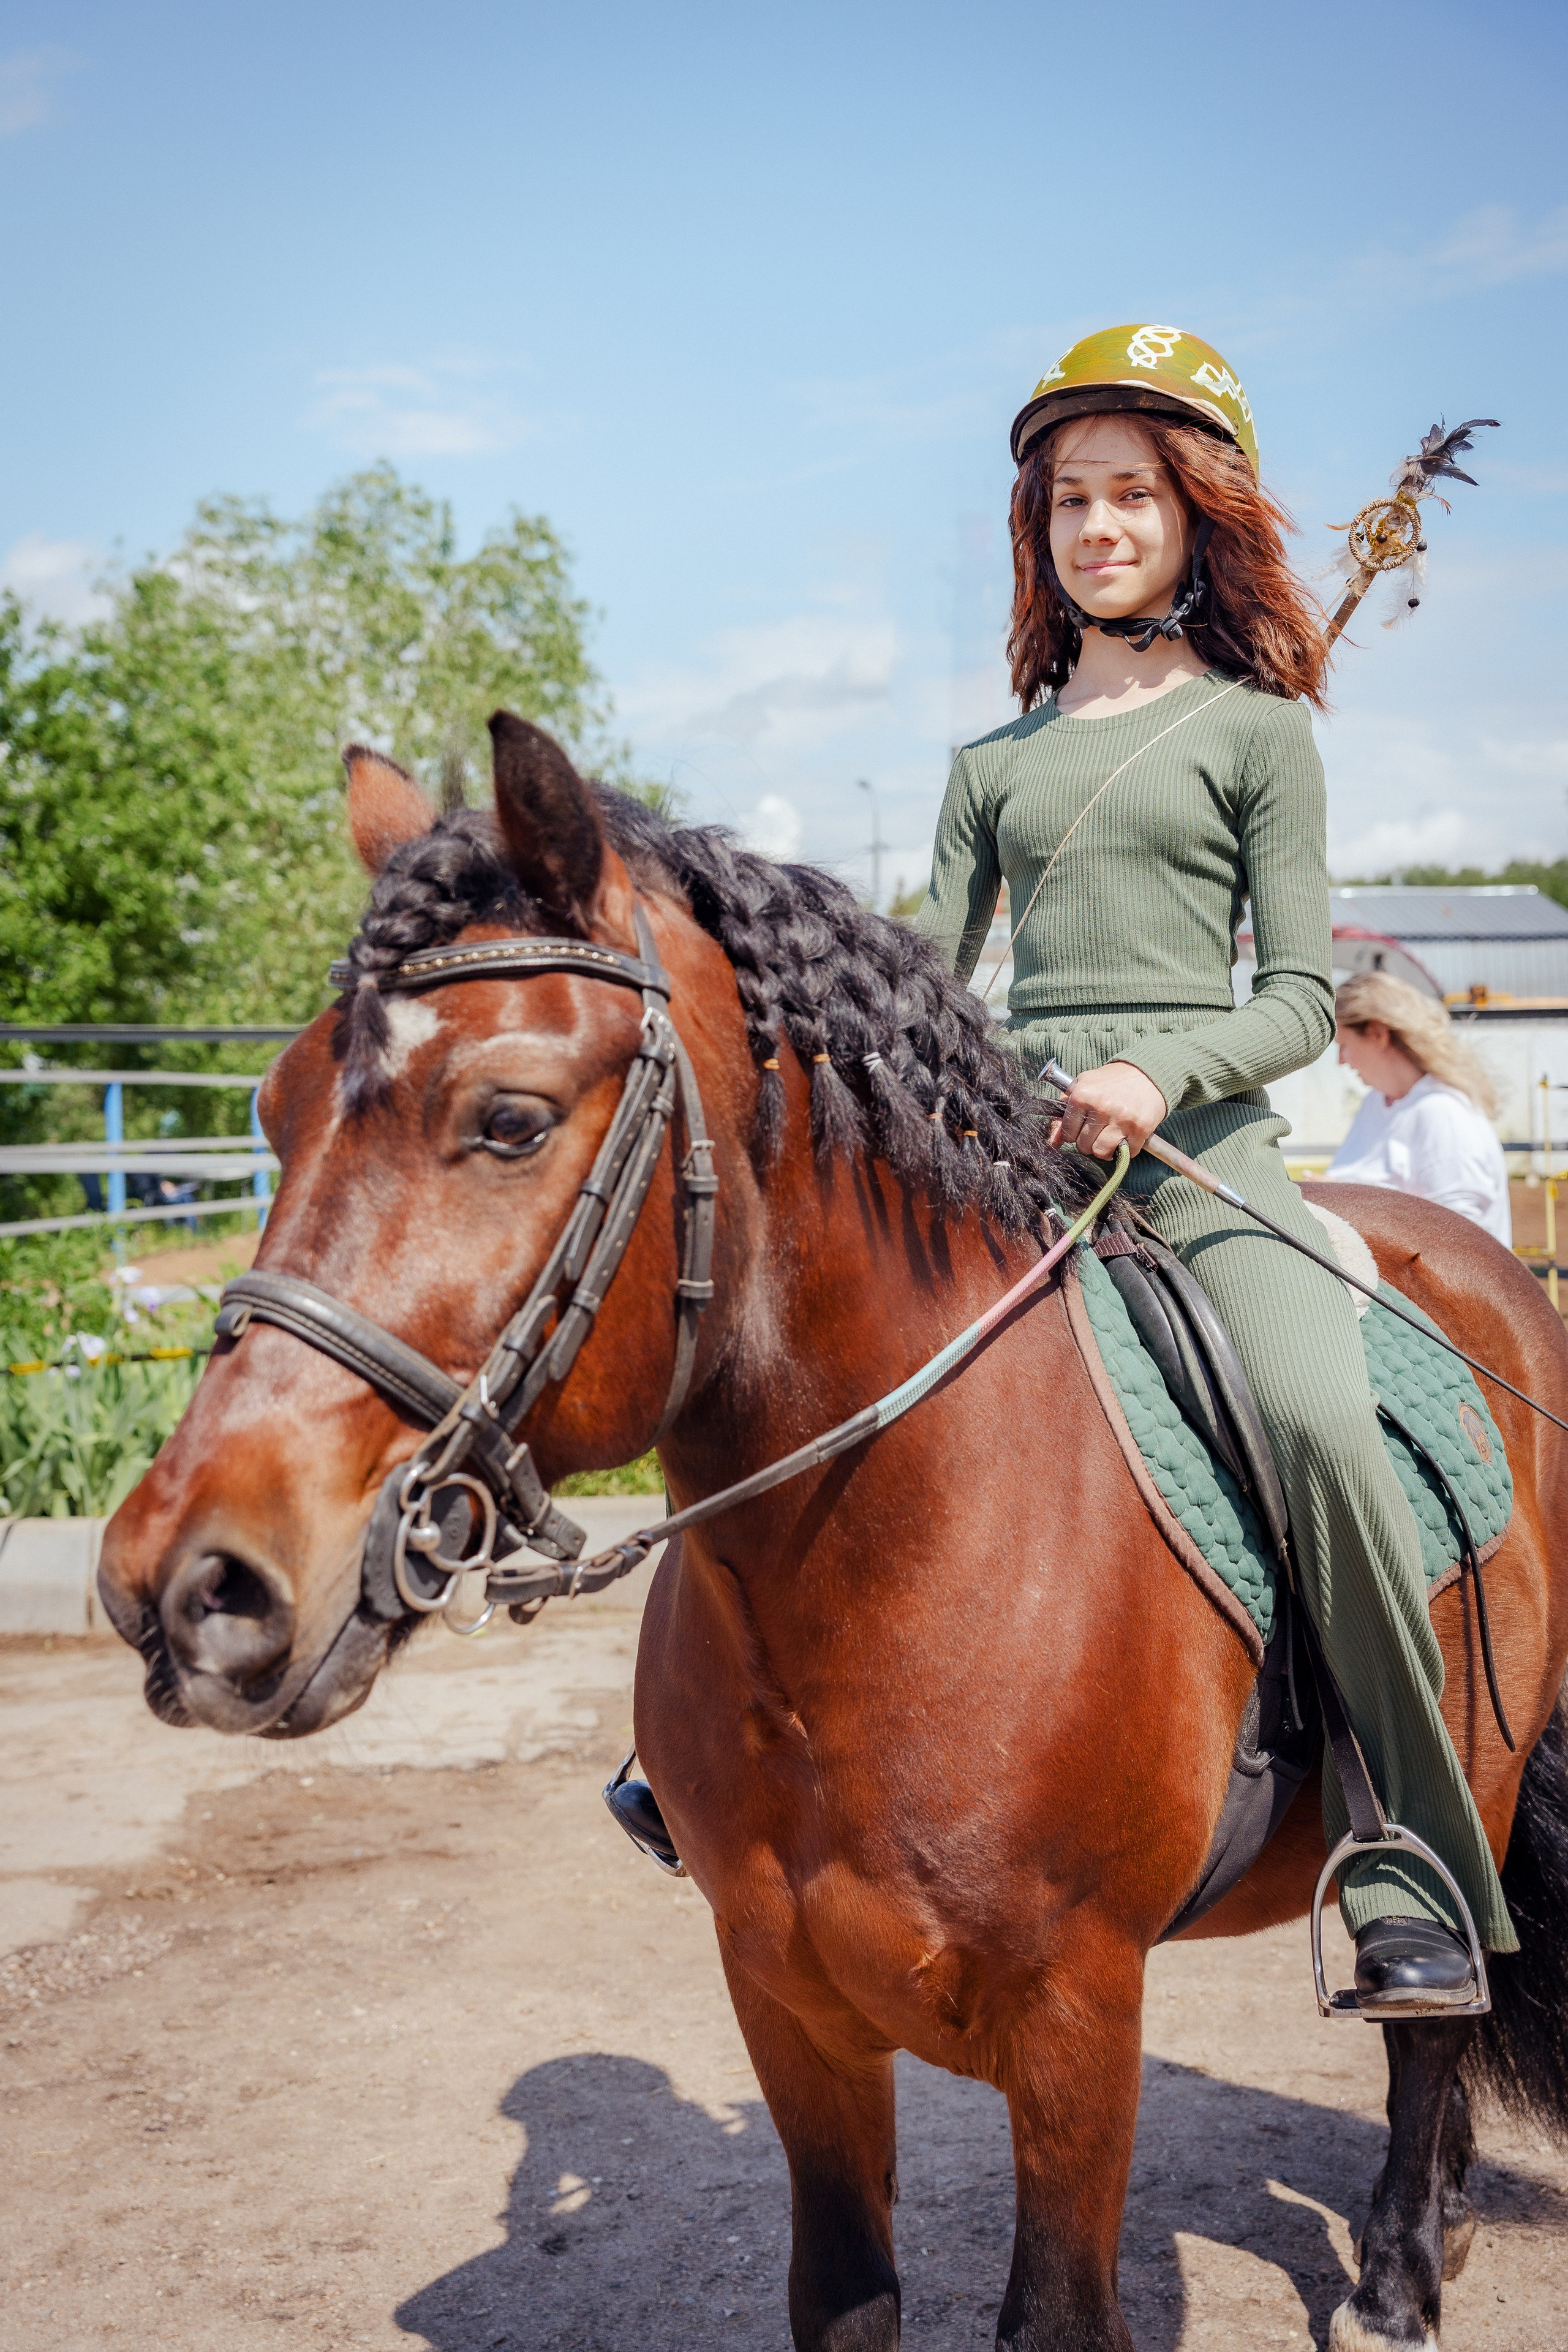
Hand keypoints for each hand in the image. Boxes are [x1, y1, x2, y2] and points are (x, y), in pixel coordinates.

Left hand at [1047, 1061, 1166, 1159]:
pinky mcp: (1140, 1129)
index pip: (1067, 1132)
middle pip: (1083, 1145)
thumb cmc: (1110, 1082)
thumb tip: (1052, 1143)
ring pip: (1101, 1152)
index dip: (1073, 1133)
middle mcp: (1101, 1107)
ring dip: (1104, 1149)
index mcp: (1083, 1095)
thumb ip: (1064, 1113)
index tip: (1081, 1127)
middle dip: (1088, 1141)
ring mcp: (1122, 1119)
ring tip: (1109, 1137)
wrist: (1146, 1074)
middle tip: (1097, 1130)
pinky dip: (1124, 1149)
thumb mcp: (1083, 1087)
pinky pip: (1125, 1153)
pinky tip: (1125, 1136)